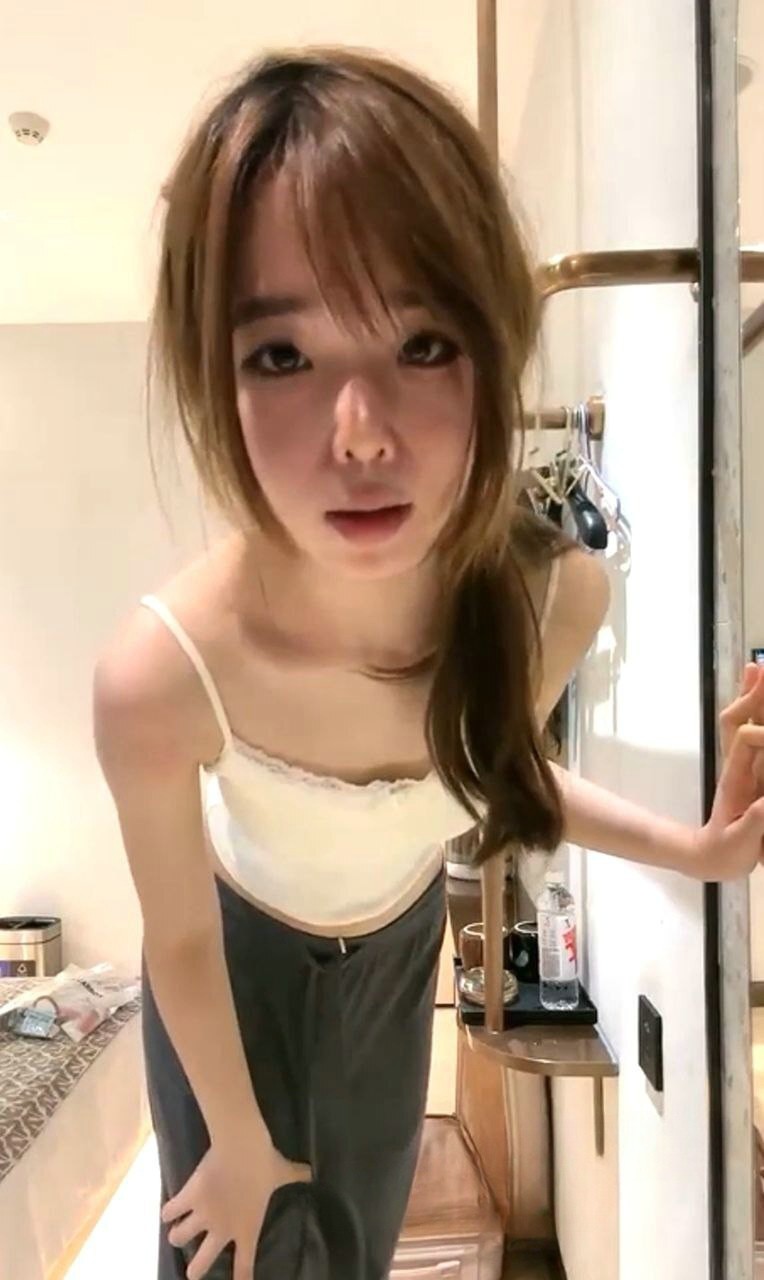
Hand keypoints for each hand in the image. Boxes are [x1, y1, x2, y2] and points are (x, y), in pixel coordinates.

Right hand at [161, 1130, 311, 1279]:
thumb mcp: (283, 1172)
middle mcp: (221, 1228)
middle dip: (194, 1270)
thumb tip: (312, 1171)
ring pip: (178, 1238)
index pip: (244, 1265)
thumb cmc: (264, 1164)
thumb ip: (296, 1176)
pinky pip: (169, 1212)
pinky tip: (168, 1212)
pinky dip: (168, 1212)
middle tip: (193, 1271)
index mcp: (247, 1228)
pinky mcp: (188, 1197)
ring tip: (177, 1231)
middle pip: (200, 1263)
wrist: (241, 1148)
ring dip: (177, 1235)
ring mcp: (202, 1215)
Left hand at [695, 663, 763, 880]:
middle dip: (756, 697)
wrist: (709, 857)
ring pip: (748, 721)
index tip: (763, 729)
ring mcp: (745, 764)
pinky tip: (755, 692)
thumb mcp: (740, 841)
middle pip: (745, 720)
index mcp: (738, 778)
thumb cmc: (726, 852)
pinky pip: (752, 732)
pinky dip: (755, 711)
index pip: (748, 741)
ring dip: (755, 696)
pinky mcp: (750, 769)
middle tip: (763, 667)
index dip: (762, 733)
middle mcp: (740, 763)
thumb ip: (755, 820)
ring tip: (757, 667)